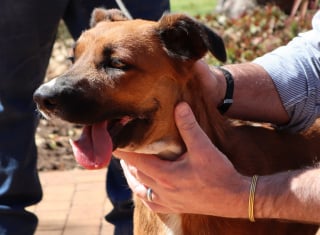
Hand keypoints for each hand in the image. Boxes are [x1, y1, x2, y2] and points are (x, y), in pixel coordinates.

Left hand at [114, 102, 249, 217]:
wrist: (235, 198)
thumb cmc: (220, 174)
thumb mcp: (204, 148)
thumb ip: (189, 127)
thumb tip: (179, 106)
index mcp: (166, 175)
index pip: (135, 160)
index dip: (122, 148)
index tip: (115, 137)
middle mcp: (162, 190)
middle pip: (135, 173)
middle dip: (125, 160)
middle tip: (120, 146)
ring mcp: (166, 201)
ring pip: (139, 188)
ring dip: (131, 175)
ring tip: (126, 163)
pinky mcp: (174, 207)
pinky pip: (149, 202)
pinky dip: (142, 192)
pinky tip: (142, 187)